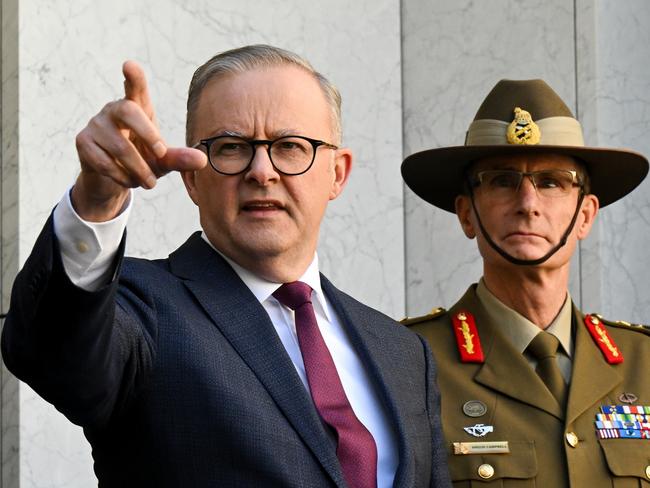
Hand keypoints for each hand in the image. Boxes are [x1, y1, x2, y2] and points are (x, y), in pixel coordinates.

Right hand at [72, 60, 206, 220]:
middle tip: (161, 154)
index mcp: (137, 108)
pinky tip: (129, 181)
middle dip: (147, 133)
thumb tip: (203, 160)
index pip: (135, 88)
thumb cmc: (141, 161)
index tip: (129, 65)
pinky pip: (104, 161)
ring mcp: (96, 124)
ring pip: (119, 145)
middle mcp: (114, 110)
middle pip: (128, 110)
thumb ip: (179, 158)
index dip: (134, 77)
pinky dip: (122, 176)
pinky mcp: (83, 142)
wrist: (112, 180)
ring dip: (138, 168)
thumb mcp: (162, 161)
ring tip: (149, 183)